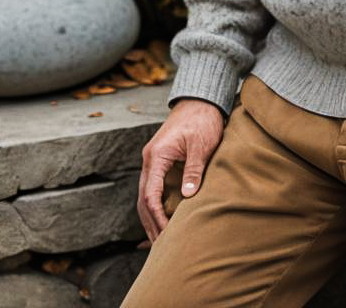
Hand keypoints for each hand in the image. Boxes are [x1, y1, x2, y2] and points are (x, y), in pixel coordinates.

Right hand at [137, 97, 224, 243]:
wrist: (200, 100)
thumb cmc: (202, 120)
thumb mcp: (201, 145)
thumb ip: (193, 170)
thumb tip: (188, 197)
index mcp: (157, 156)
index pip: (150, 194)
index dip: (158, 216)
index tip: (168, 233)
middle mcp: (150, 159)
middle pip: (143, 199)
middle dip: (150, 223)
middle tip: (161, 246)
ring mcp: (153, 160)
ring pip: (145, 195)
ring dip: (151, 217)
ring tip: (159, 239)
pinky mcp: (160, 160)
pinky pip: (152, 187)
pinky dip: (155, 205)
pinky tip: (162, 218)